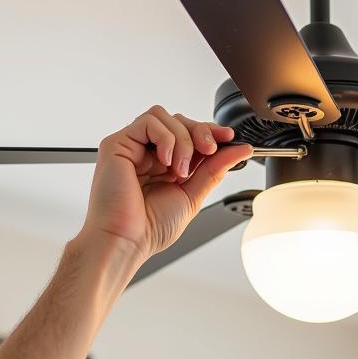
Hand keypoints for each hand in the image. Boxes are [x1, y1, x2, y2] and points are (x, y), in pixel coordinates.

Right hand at [79, 105, 252, 262]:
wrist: (128, 241)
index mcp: (164, 165)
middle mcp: (147, 153)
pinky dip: (166, 138)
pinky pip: (148, 122)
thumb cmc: (151, 227)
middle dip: (200, 132)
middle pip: (178, 120)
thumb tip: (240, 150)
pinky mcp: (117, 144)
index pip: (188, 134)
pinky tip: (166, 162)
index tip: (229, 137)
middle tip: (209, 151)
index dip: (209, 131)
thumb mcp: (193, 195)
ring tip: (180, 170)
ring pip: (164, 117)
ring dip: (182, 140)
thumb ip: (215, 169)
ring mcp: (132, 147)